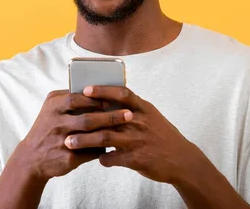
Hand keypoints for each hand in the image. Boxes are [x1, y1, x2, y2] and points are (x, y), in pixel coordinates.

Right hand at [16, 90, 133, 181]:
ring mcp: (60, 141)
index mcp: (53, 105)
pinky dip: (103, 149)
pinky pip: (89, 153)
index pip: (77, 97)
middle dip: (110, 116)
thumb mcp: (53, 109)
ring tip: (125, 129)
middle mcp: (55, 122)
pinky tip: (115, 146)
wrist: (30, 158)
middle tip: (129, 114)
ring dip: (109, 132)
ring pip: (89, 136)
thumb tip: (102, 93)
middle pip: (87, 118)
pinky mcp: (65, 158)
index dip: (98, 98)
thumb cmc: (49, 128)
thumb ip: (72, 100)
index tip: (116, 98)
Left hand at [64, 86, 199, 183]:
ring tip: (70, 143)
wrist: (182, 159)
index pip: (121, 94)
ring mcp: (138, 140)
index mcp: (143, 108)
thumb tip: (108, 99)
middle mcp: (140, 122)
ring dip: (85, 141)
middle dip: (85, 118)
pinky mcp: (137, 159)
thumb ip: (132, 108)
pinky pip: (114, 158)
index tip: (85, 90)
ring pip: (105, 138)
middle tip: (67, 120)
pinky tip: (97, 159)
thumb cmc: (162, 135)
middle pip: (107, 117)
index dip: (103, 91)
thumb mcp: (151, 116)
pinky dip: (103, 159)